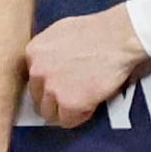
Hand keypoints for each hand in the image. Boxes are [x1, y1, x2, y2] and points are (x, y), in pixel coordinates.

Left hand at [26, 5, 149, 127]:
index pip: (32, 77)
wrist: (118, 38)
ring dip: (63, 110)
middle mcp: (38, 71)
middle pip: (37, 97)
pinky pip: (67, 121)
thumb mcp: (61, 31)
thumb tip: (49, 62)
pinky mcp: (69, 103)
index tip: (56, 85)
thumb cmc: (99, 31)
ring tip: (80, 102)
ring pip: (48, 112)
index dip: (46, 83)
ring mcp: (52, 88)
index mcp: (34, 52)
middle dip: (52, 98)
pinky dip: (78, 117)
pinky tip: (89, 106)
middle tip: (69, 95)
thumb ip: (49, 50)